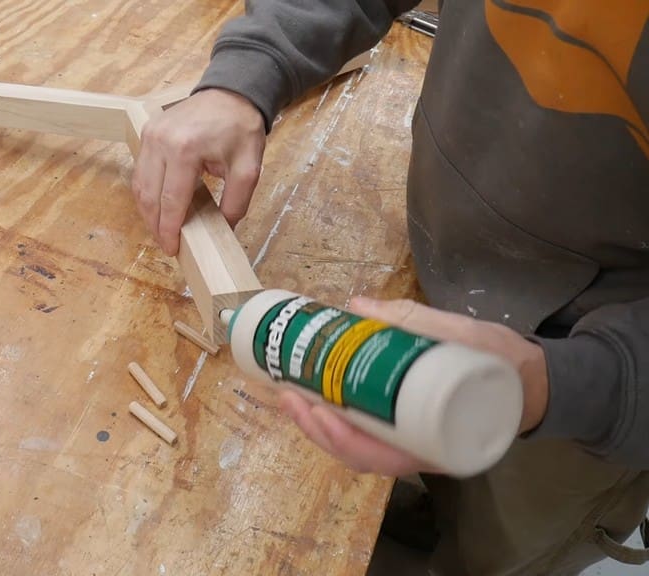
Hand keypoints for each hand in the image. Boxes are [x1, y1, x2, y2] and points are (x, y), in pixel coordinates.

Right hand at [131, 88, 265, 255]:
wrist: (231, 93)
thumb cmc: (241, 128)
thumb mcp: (249, 169)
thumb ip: (236, 203)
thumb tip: (222, 231)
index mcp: (185, 150)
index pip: (171, 201)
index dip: (169, 229)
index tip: (172, 249)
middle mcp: (161, 142)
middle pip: (149, 196)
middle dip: (156, 225)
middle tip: (166, 244)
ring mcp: (150, 135)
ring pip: (139, 185)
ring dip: (147, 211)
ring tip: (161, 229)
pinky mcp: (147, 132)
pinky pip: (140, 170)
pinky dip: (146, 192)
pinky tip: (157, 206)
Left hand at [279, 296, 549, 475]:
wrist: (533, 380)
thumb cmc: (502, 364)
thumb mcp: (464, 336)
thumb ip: (413, 320)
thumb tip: (357, 305)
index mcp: (437, 443)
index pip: (380, 456)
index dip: (343, 439)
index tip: (318, 409)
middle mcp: (419, 451)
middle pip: (358, 455)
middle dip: (318, 430)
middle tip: (289, 395)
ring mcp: (411, 442)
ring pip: (358, 447)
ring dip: (320, 425)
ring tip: (291, 394)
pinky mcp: (405, 428)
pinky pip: (367, 432)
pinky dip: (338, 417)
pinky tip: (315, 395)